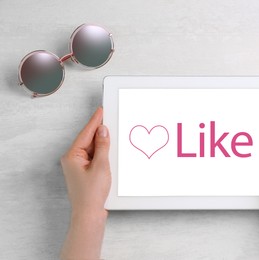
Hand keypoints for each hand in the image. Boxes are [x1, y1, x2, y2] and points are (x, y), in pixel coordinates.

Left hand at [60, 107, 110, 258]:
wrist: (89, 214)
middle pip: (88, 140)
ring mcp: (78, 166)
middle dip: (99, 130)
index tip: (101, 110)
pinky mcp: (85, 172)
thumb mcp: (101, 166)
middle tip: (108, 117)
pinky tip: (109, 148)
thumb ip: (102, 146)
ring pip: (91, 148)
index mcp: (72, 156)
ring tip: (111, 132)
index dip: (95, 121)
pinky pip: (94, 156)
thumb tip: (103, 131)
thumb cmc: (92, 193)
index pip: (86, 134)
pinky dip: (102, 152)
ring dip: (101, 142)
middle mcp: (73, 159)